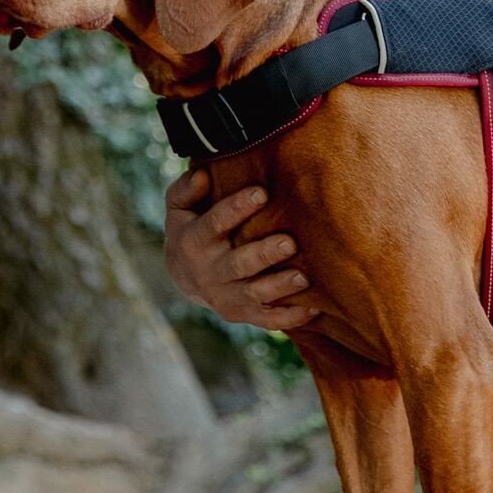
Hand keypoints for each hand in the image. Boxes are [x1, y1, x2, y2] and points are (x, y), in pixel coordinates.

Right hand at [163, 168, 319, 330]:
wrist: (183, 277)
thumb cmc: (191, 229)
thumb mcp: (180, 207)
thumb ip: (188, 189)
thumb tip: (203, 173)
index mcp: (194, 241)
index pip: (215, 223)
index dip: (236, 208)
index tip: (261, 192)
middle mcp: (209, 272)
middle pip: (238, 264)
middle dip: (264, 254)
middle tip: (290, 242)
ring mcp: (226, 297)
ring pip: (254, 294)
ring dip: (279, 287)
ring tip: (304, 277)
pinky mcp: (242, 314)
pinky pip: (267, 319)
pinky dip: (290, 317)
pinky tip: (313, 309)